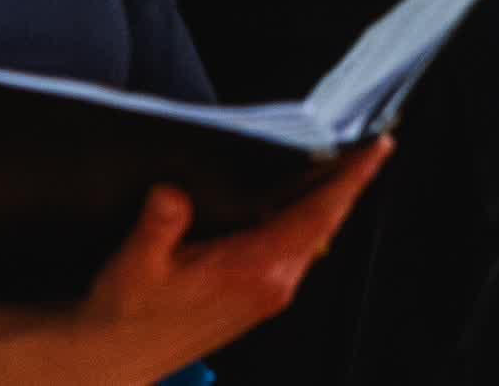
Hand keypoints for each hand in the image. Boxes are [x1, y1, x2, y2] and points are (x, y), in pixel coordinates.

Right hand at [55, 146, 385, 382]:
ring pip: (312, 237)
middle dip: (346, 183)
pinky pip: (294, 248)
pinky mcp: (258, 296)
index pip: (315, 216)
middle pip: (324, 224)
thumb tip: (174, 192)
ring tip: (334, 164)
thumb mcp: (136, 262)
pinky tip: (289, 201)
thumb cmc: (129, 311)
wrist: (123, 354)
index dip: (348, 181)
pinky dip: (303, 219)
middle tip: (365, 144)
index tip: (375, 151)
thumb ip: (159, 225)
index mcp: (254, 271)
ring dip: (325, 201)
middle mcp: (272, 284)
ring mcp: (269, 292)